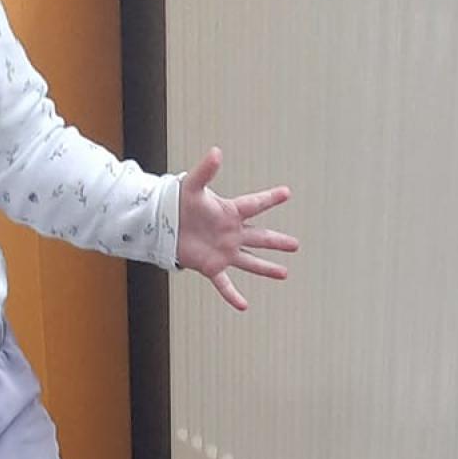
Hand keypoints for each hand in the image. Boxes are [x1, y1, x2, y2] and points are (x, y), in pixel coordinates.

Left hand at [175, 148, 297, 311]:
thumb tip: (216, 152)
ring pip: (250, 261)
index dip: (270, 198)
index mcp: (229, 212)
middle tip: (295, 244)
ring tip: (284, 274)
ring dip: (266, 268)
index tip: (286, 192)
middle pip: (260, 237)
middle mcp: (231, 233)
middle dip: (278, 241)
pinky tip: (243, 306)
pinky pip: (224, 284)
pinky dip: (233, 295)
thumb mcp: (192, 185)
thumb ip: (205, 171)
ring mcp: (224, 251)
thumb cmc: (177, 201)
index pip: (255, 204)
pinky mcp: (212, 266)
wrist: (162, 223)